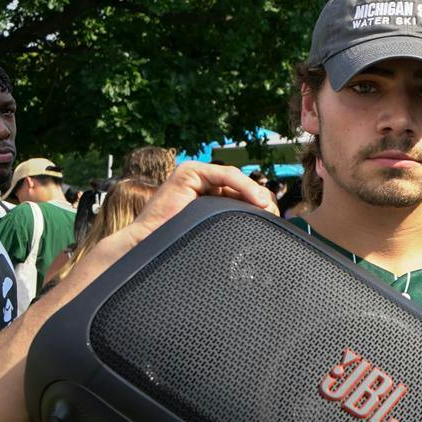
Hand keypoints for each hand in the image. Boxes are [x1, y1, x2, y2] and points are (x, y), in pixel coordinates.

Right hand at [89, 163, 277, 266]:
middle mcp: (201, 183)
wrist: (148, 249)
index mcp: (208, 197)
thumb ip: (231, 225)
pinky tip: (256, 199)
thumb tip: (262, 227)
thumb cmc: (177, 245)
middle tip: (273, 215)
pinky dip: (244, 185)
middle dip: (259, 199)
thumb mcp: (213, 232)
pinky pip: (224, 175)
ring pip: (235, 180)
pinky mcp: (188, 172)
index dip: (259, 205)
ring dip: (255, 192)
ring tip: (266, 208)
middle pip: (240, 186)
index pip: (241, 195)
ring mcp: (194, 175)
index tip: (274, 219)